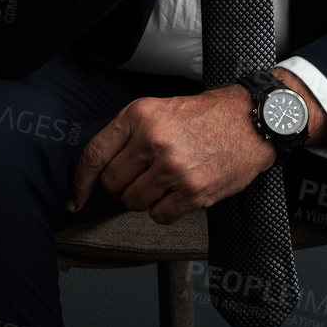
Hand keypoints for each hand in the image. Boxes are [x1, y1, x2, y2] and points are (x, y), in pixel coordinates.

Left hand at [64, 84, 271, 224]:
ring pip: (134, 202)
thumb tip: (99, 171)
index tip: (75, 198)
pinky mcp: (193, 190)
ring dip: (145, 199)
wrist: (251, 120)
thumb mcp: (159, 110)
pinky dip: (165, 211)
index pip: (94, 155)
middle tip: (143, 178)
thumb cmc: (205, 116)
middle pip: (112, 184)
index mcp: (139, 116)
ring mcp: (173, 167)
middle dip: (122, 187)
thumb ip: (129, 136)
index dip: (80, 182)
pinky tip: (179, 193)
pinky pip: (159, 216)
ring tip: (166, 182)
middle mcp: (153, 140)